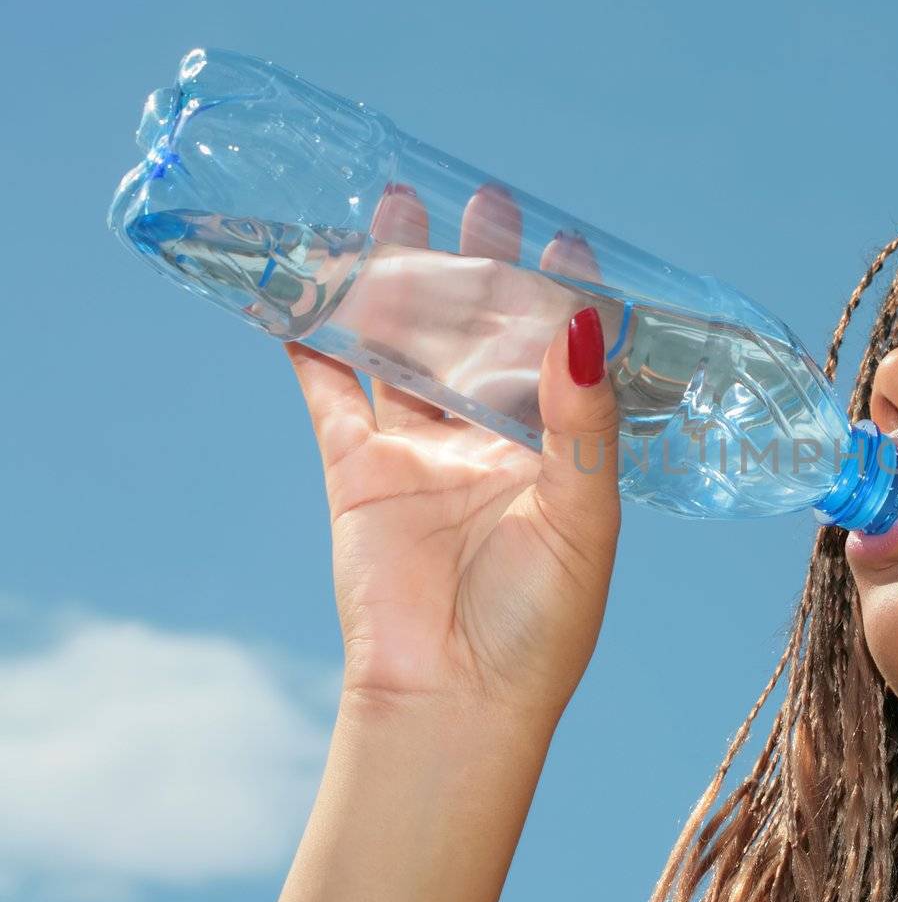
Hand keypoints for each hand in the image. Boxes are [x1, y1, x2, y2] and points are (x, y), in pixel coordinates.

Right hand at [284, 183, 621, 724]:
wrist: (454, 702)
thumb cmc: (540, 624)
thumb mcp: (582, 517)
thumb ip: (583, 422)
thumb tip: (586, 325)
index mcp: (556, 452)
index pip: (561, 357)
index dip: (562, 299)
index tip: (563, 239)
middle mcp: (490, 442)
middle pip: (480, 337)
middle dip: (479, 269)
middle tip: (481, 199)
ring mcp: (421, 452)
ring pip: (404, 348)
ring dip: (398, 284)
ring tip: (394, 209)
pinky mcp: (358, 470)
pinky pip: (329, 393)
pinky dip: (312, 341)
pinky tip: (306, 286)